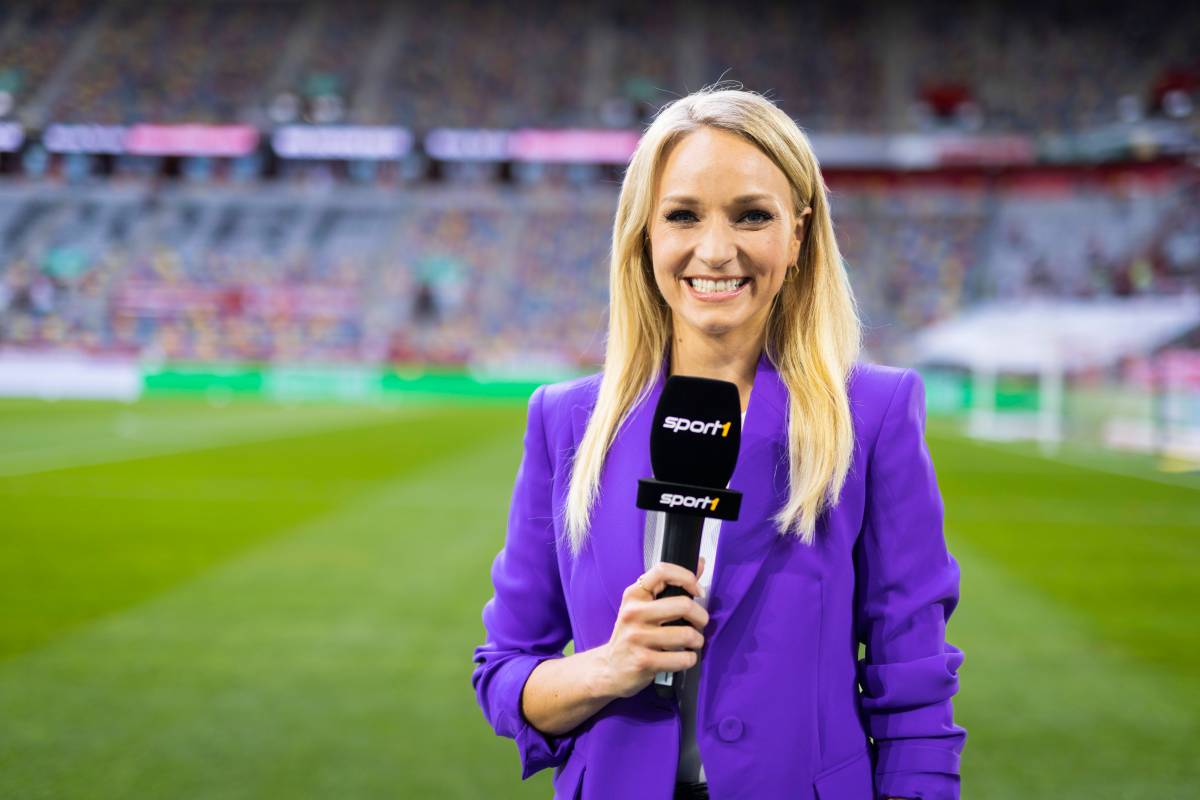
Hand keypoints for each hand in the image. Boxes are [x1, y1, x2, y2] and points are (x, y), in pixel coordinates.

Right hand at [590, 558, 708, 699]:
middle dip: (701, 617)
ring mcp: (638, 637)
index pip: (663, 571)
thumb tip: (700, 563)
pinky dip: (690, 659)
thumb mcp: (644, 607)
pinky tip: (683, 657)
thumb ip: (671, 585)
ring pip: (687, 634)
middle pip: (684, 605)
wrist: (608, 668)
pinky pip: (682, 658)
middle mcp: (634, 613)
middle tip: (700, 623)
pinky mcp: (644, 661)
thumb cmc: (632, 635)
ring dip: (697, 641)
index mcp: (634, 595)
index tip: (697, 591)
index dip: (687, 578)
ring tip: (692, 643)